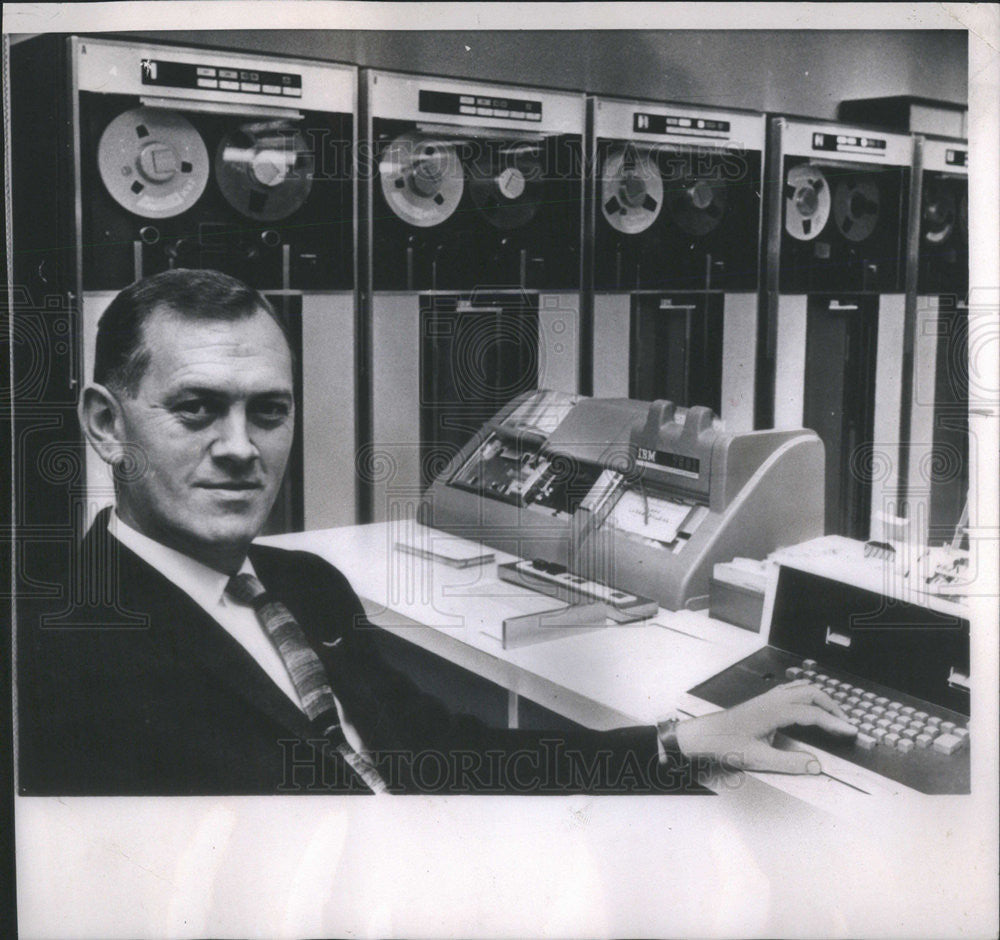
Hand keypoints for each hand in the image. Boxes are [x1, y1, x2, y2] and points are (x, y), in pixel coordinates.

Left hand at [674, 679, 857, 774]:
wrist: (704, 735)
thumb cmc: (726, 745)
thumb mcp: (758, 759)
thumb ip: (789, 763)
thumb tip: (815, 765)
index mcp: (774, 711)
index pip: (812, 713)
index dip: (834, 722)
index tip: (850, 731)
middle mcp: (772, 699)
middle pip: (811, 693)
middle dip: (832, 707)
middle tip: (846, 724)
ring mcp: (767, 697)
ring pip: (801, 688)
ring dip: (820, 698)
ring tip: (833, 715)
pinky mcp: (763, 700)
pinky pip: (791, 690)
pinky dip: (807, 695)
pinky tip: (809, 706)